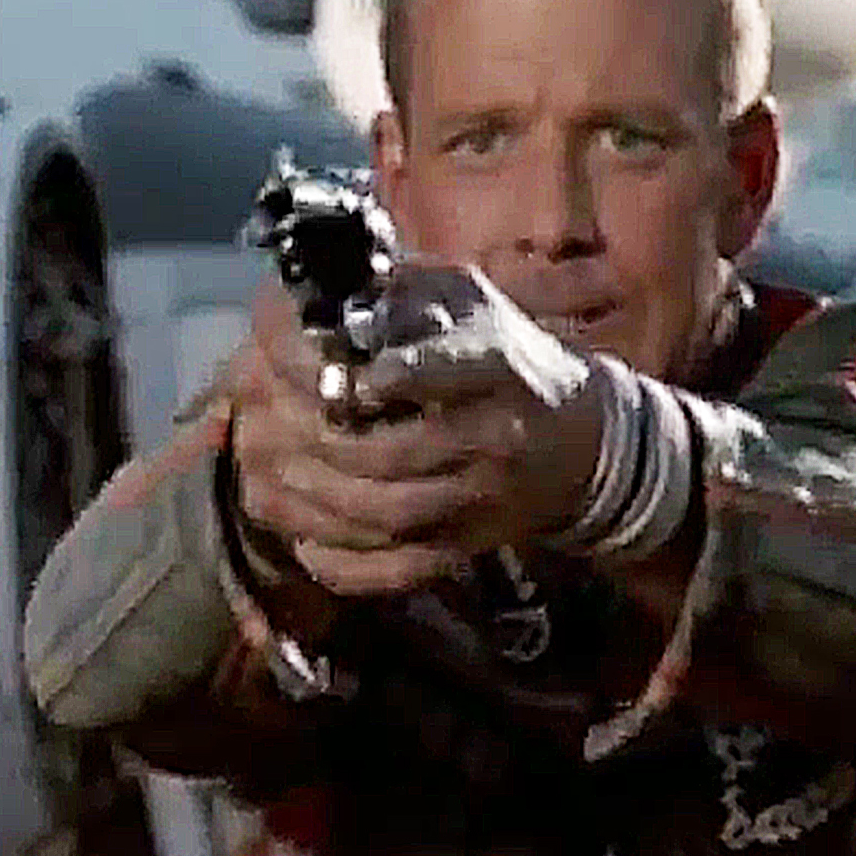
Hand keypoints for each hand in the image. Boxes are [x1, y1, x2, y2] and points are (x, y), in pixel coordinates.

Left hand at [231, 268, 603, 595]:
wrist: (581, 442)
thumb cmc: (509, 357)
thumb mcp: (472, 302)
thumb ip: (407, 287)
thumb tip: (331, 285)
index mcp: (499, 366)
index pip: (451, 370)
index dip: (395, 374)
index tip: (349, 375)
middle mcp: (495, 437)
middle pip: (398, 454)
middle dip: (324, 440)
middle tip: (274, 421)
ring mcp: (481, 501)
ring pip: (389, 516)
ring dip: (317, 499)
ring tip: (275, 470)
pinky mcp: (468, 546)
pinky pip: (400, 569)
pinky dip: (344, 564)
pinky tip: (304, 544)